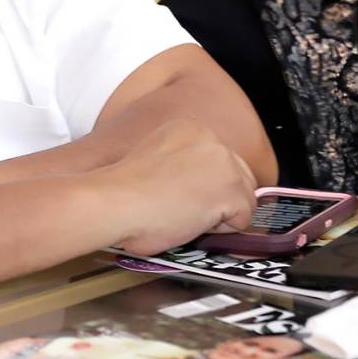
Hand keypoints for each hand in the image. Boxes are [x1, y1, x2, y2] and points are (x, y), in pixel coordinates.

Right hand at [106, 119, 259, 255]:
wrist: (114, 202)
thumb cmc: (120, 191)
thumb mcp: (154, 162)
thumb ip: (180, 167)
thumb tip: (195, 190)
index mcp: (188, 127)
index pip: (219, 160)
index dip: (204, 185)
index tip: (181, 195)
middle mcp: (211, 139)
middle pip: (239, 177)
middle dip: (218, 198)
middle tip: (184, 211)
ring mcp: (225, 164)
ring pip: (243, 199)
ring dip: (217, 214)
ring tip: (182, 216)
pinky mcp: (232, 191)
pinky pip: (241, 220)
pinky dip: (219, 230)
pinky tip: (189, 222)